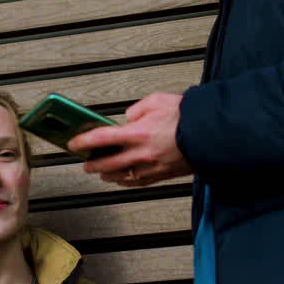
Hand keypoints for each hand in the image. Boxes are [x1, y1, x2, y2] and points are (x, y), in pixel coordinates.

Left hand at [69, 92, 192, 186]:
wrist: (210, 134)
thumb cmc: (187, 117)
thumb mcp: (158, 100)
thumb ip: (137, 109)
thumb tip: (128, 118)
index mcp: (138, 133)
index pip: (101, 139)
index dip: (83, 141)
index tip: (73, 143)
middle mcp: (141, 153)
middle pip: (106, 164)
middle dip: (91, 163)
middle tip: (84, 162)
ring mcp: (151, 167)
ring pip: (120, 177)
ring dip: (106, 174)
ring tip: (100, 171)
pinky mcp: (161, 175)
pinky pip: (137, 183)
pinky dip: (125, 182)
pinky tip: (121, 179)